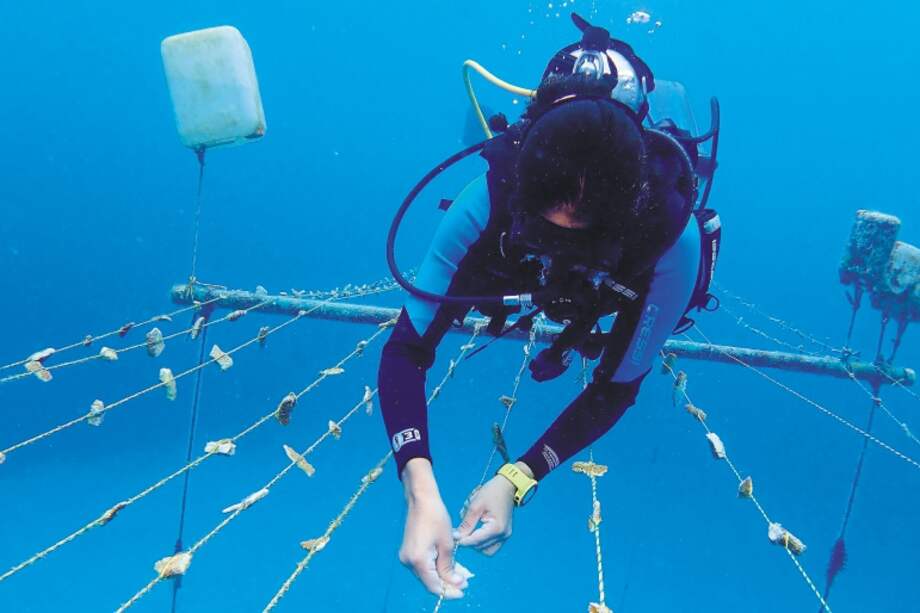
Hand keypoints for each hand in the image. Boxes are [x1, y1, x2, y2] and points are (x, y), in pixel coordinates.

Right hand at [399, 459, 473, 598]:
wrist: (421, 499)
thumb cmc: (436, 517)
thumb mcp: (447, 543)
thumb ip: (449, 566)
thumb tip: (454, 583)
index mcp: (418, 560)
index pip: (434, 585)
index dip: (449, 591)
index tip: (463, 591)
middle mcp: (408, 562)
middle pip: (430, 581)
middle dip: (448, 584)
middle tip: (466, 582)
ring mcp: (407, 557)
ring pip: (427, 574)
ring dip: (443, 576)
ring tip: (462, 574)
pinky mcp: (409, 552)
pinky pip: (424, 565)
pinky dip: (437, 567)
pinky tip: (451, 566)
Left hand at [454, 462, 530, 555]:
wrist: (507, 486)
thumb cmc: (491, 493)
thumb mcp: (475, 506)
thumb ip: (466, 524)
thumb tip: (456, 536)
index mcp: (496, 528)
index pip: (476, 541)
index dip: (462, 541)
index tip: (452, 537)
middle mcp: (503, 535)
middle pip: (481, 548)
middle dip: (468, 542)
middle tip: (459, 533)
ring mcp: (505, 536)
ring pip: (487, 550)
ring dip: (476, 544)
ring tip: (468, 532)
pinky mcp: (504, 534)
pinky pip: (492, 545)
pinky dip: (482, 542)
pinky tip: (476, 531)